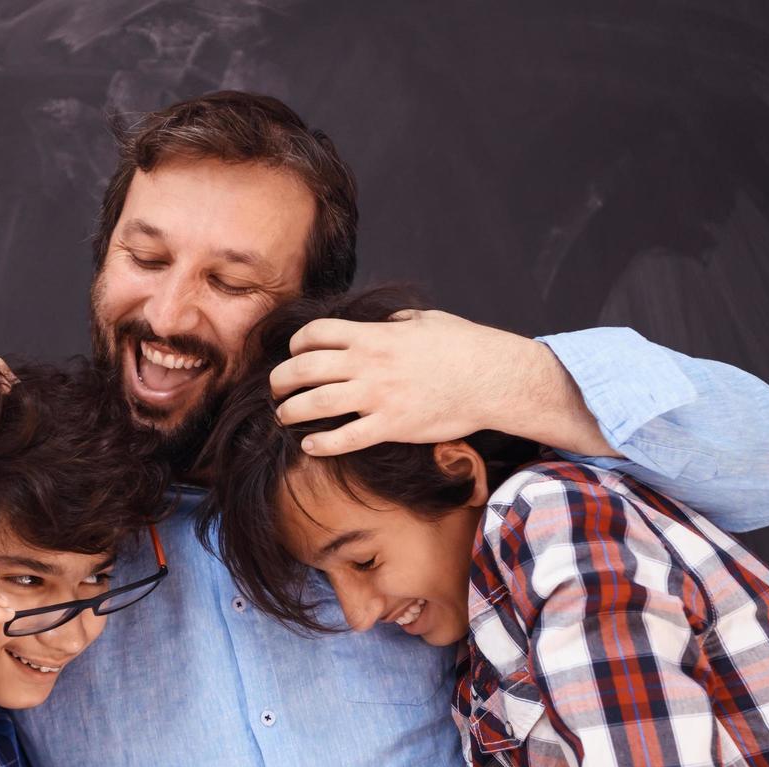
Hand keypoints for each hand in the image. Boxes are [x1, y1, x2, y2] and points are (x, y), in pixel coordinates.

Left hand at [269, 309, 611, 456]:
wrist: (492, 378)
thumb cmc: (464, 346)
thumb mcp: (426, 321)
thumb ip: (397, 321)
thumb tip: (386, 321)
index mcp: (374, 335)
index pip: (317, 334)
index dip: (297, 344)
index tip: (294, 353)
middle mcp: (369, 364)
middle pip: (305, 368)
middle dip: (281, 378)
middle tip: (276, 388)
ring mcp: (378, 396)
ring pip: (316, 403)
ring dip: (291, 410)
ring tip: (284, 415)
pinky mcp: (391, 426)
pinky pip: (344, 438)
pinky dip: (320, 443)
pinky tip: (310, 445)